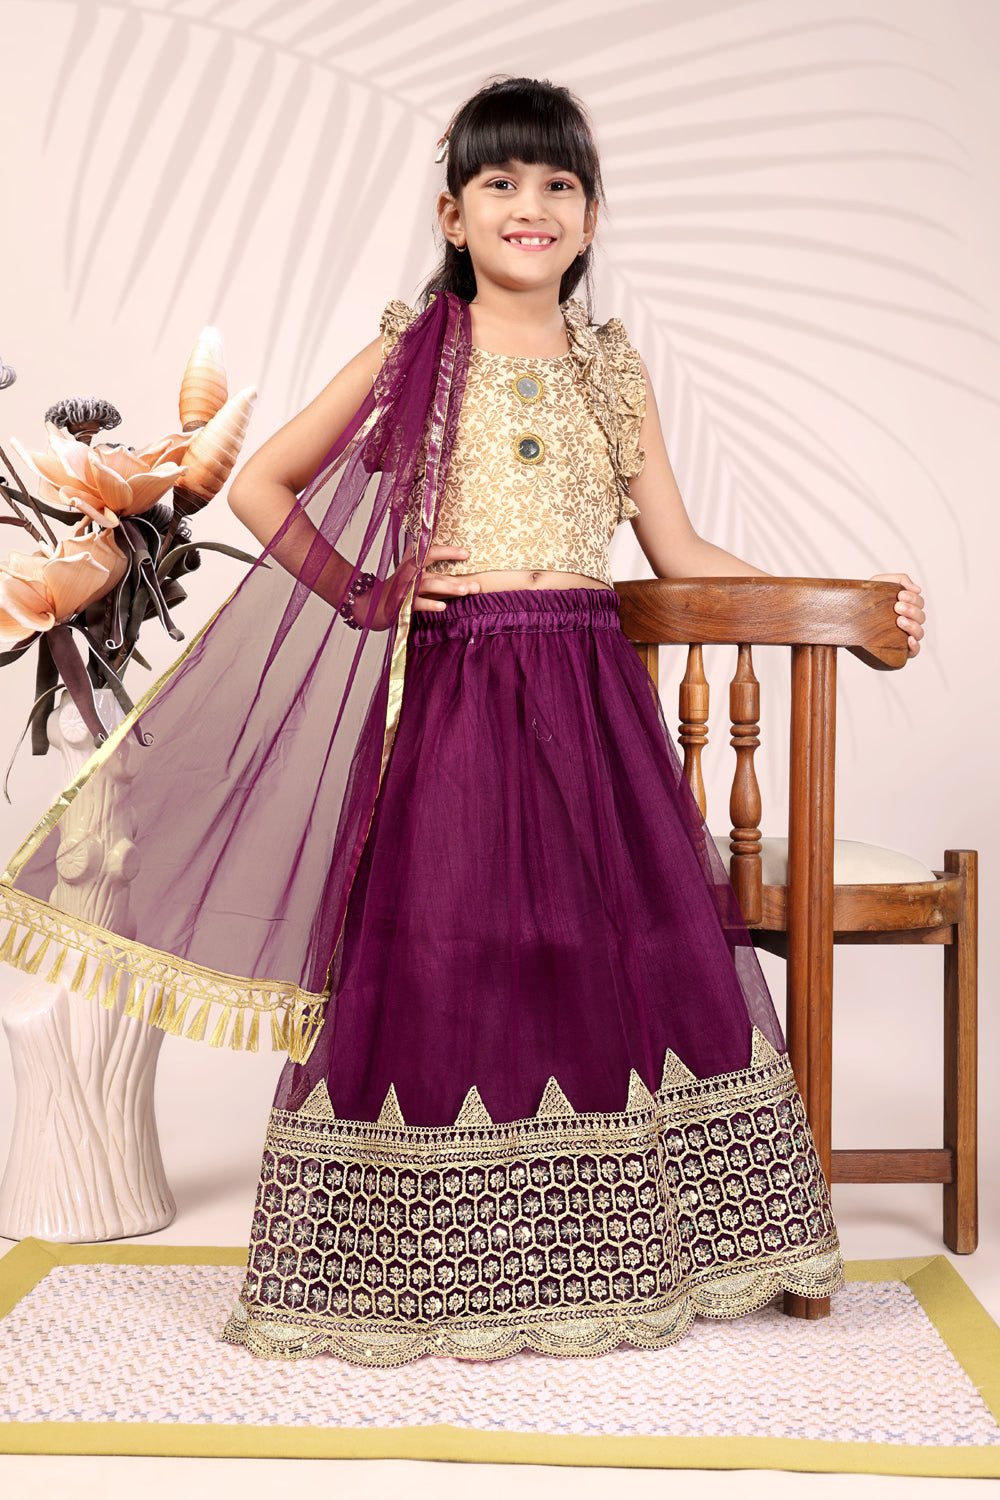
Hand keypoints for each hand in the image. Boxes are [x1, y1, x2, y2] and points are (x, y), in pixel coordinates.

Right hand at [353, 546, 478, 628]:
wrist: (372, 603)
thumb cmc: (398, 586)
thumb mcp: (411, 570)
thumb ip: (426, 562)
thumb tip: (450, 556)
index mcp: (412, 562)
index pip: (431, 552)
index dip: (448, 551)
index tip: (467, 553)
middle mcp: (410, 573)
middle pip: (436, 572)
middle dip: (457, 579)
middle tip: (476, 585)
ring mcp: (406, 589)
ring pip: (430, 586)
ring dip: (449, 588)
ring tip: (466, 591)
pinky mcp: (401, 603)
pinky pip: (418, 603)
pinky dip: (430, 604)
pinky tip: (443, 606)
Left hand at [869, 572, 923, 657]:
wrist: (844, 613)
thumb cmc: (865, 598)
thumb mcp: (880, 583)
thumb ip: (900, 579)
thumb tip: (918, 589)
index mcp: (906, 607)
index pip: (920, 603)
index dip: (914, 599)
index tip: (900, 595)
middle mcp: (907, 622)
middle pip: (921, 617)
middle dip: (912, 610)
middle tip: (897, 606)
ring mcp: (903, 636)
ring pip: (919, 633)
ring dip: (913, 626)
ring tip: (899, 620)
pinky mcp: (897, 651)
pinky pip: (914, 651)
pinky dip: (915, 646)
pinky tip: (909, 640)